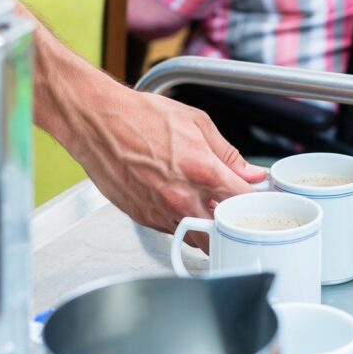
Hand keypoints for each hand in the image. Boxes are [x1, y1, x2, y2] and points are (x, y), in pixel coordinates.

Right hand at [65, 86, 266, 237]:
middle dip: (230, 225)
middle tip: (232, 212)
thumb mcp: (196, 123)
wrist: (97, 122)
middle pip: (221, 232)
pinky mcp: (142, 217)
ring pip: (195, 236)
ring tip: (203, 204)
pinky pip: (171, 229)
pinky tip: (177, 200)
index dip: (254, 201)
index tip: (255, 198)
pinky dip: (180, 220)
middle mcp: (181, 196)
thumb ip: (228, 153)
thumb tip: (250, 172)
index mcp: (201, 170)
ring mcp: (160, 211)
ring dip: (205, 226)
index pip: (243, 200)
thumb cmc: (140, 117)